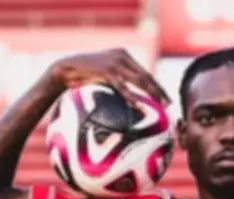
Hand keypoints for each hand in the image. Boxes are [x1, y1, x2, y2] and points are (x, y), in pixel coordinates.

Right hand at [50, 48, 169, 106]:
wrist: (64, 69)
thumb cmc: (84, 75)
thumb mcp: (104, 74)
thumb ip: (119, 79)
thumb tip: (131, 97)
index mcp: (124, 55)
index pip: (146, 72)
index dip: (157, 85)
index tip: (166, 98)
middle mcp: (122, 56)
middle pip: (147, 76)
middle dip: (159, 91)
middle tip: (169, 104)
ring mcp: (115, 63)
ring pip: (139, 80)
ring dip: (152, 94)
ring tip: (161, 106)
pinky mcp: (107, 71)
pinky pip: (123, 87)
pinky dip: (132, 98)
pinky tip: (139, 107)